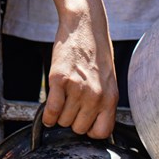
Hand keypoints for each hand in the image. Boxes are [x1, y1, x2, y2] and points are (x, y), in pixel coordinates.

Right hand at [44, 10, 118, 138]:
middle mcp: (95, 96)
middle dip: (72, 121)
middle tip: (71, 108)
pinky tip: (48, 114)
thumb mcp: (109, 81)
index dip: (90, 130)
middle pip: (78, 128)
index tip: (84, 122)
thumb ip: (103, 103)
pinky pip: (51, 110)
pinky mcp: (59, 80)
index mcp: (110, 98)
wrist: (86, 26)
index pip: (101, 132)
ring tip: (62, 103)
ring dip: (60, 115)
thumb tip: (92, 125)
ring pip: (63, 121)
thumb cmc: (97, 53)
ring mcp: (77, 89)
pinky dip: (47, 116)